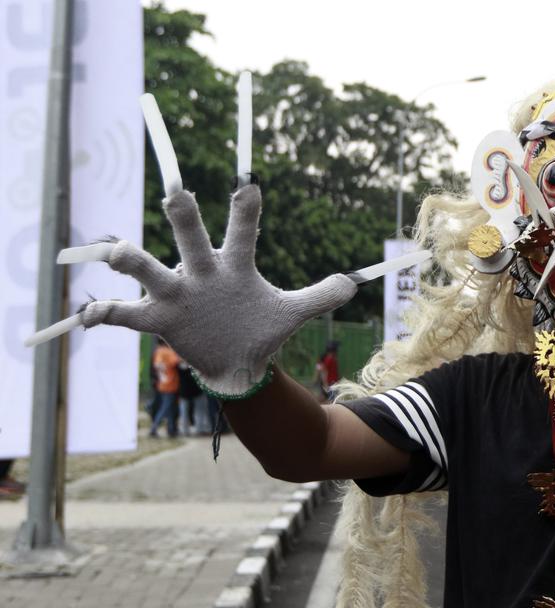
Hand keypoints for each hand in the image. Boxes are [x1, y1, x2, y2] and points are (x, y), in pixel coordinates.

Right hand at [27, 91, 426, 396]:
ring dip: (132, 260)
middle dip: (184, 217)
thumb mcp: (290, 314)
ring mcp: (176, 293)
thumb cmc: (259, 329)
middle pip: (190, 237)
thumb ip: (319, 297)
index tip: (251, 186)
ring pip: (150, 269)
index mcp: (234, 265)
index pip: (243, 231)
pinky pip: (126, 315)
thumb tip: (352, 284)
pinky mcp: (159, 319)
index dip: (247, 210)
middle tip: (177, 192)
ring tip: (118, 252)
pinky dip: (105, 313)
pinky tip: (91, 315)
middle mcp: (201, 271)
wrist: (236, 363)